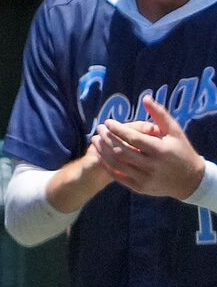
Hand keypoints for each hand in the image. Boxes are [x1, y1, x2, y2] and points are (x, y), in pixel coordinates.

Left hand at [94, 94, 209, 200]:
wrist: (190, 180)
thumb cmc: (181, 150)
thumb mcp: (174, 131)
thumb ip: (159, 114)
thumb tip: (145, 97)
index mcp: (161, 150)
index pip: (133, 138)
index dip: (118, 129)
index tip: (108, 122)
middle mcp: (152, 165)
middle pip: (121, 150)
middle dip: (107, 138)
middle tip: (99, 129)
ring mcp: (145, 178)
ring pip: (117, 164)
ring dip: (103, 151)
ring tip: (95, 139)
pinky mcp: (140, 188)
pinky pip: (119, 176)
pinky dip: (108, 165)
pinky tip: (101, 155)